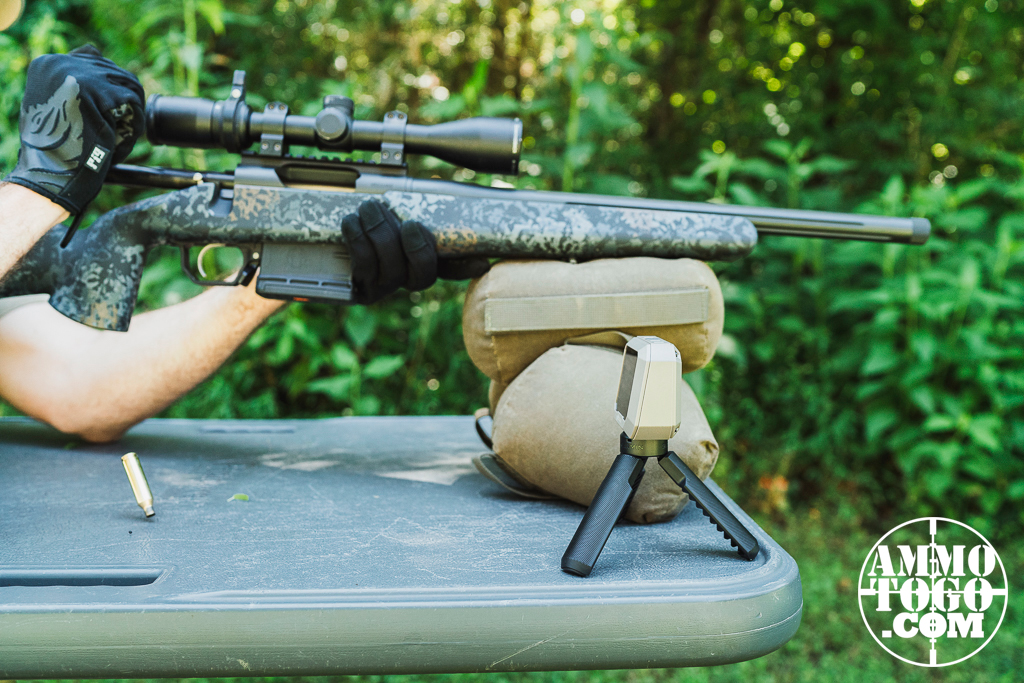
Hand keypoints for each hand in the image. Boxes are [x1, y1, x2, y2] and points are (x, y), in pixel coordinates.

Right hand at [4, 45, 144, 217]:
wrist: (51, 171)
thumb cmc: (56, 146)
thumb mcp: (56, 104)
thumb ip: (72, 78)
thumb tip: (95, 51)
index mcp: (48, 64)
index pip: (93, 58)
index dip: (107, 89)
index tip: (102, 112)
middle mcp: (61, 62)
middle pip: (114, 71)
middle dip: (122, 100)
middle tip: (110, 128)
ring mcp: (81, 74)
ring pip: (128, 85)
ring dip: (130, 112)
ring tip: (116, 134)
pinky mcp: (100, 91)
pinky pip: (134, 102)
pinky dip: (134, 124)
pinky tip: (118, 140)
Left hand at [342, 199, 489, 303]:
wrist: (332, 237)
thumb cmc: (368, 216)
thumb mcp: (395, 208)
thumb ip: (419, 204)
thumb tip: (439, 191)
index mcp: (426, 258)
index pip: (455, 267)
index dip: (469, 268)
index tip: (482, 263)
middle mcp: (408, 277)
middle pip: (422, 274)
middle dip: (415, 246)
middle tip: (406, 221)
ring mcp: (385, 286)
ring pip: (391, 270)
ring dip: (381, 235)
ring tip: (370, 209)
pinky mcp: (361, 289)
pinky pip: (363, 268)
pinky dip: (357, 241)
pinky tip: (351, 222)